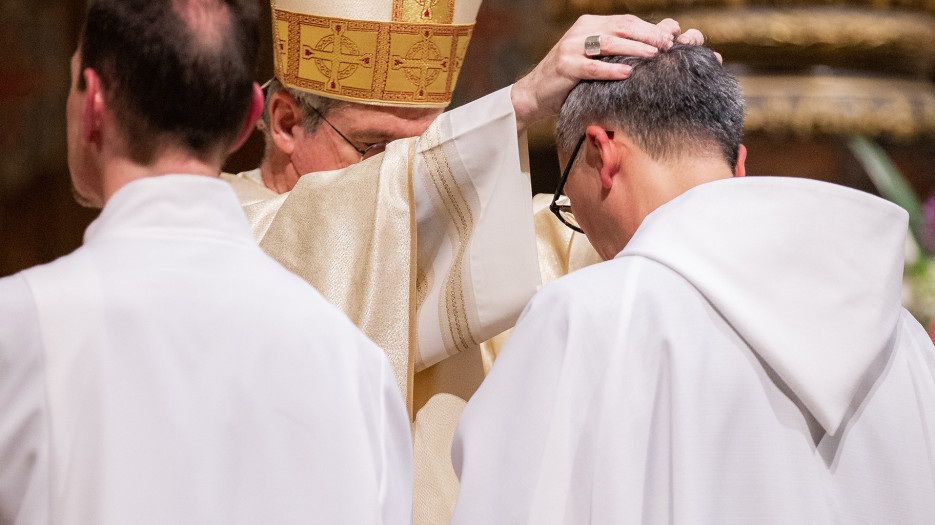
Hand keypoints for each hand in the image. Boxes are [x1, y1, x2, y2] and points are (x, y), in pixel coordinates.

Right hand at [511, 15, 706, 131]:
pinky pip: (591, 66)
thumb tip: (651, 49)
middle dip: (647, 35)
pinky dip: (610, 70)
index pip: (625, 21)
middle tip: (667, 45)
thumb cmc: (569, 80)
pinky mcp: (564, 65)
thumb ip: (615, 52)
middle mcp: (580, 31)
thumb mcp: (592, 59)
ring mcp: (570, 47)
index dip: (649, 28)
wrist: (534, 94)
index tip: (670, 39)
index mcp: (589, 25)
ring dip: (634, 48)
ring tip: (653, 55)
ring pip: (608, 43)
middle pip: (620, 27)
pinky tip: (626, 73)